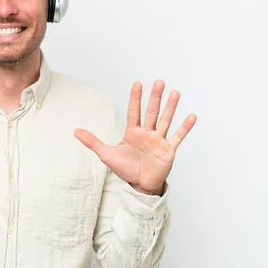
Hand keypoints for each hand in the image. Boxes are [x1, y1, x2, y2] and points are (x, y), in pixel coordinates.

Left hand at [74, 80, 196, 194]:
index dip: (135, 98)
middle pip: (151, 112)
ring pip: (165, 120)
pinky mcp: (169, 150)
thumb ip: (93, 142)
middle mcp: (147, 133)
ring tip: (175, 93)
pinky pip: (178, 136)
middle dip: (155, 97)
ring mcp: (159, 140)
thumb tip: (75, 132)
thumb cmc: (125, 169)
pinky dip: (185, 127)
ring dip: (170, 107)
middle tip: (159, 82)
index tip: (137, 84)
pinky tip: (191, 116)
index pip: (134, 111)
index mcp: (133, 132)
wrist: (139, 185)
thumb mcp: (106, 154)